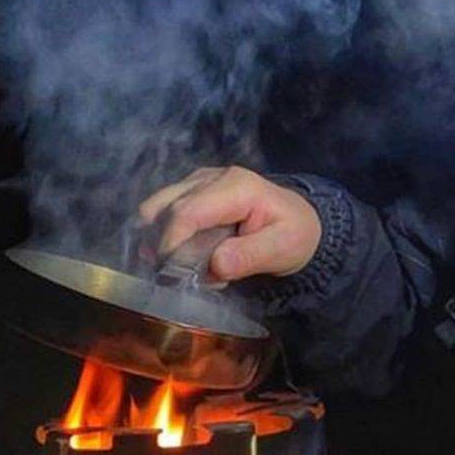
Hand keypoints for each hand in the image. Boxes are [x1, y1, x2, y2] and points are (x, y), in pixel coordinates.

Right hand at [138, 166, 321, 280]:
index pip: (187, 213)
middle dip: (166, 247)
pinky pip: (162, 213)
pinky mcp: (189, 190)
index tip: (171, 274)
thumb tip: (216, 265)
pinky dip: (168, 237)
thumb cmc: (293, 234)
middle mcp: (211, 178)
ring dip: (162, 241)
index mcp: (236, 187)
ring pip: (154, 209)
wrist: (300, 222)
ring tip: (191, 265)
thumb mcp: (282, 249)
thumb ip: (250, 256)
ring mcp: (196, 181)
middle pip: (163, 209)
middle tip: (185, 276)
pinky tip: (192, 254)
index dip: (171, 244)